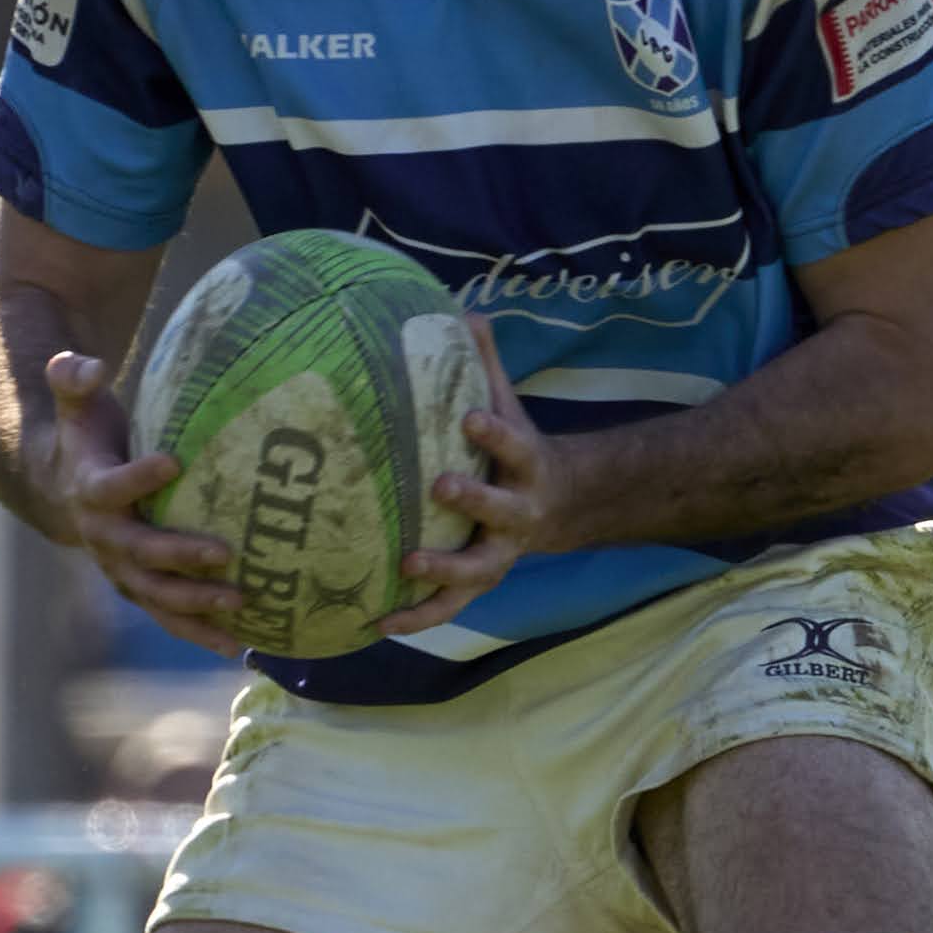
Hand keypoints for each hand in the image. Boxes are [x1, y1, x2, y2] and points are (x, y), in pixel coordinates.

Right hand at [40, 350, 250, 659]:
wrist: (56, 489)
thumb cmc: (82, 437)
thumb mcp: (74, 404)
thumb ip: (73, 378)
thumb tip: (89, 365)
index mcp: (89, 490)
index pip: (110, 487)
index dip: (137, 477)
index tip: (173, 461)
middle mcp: (103, 536)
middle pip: (140, 552)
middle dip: (179, 556)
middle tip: (224, 553)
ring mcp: (121, 568)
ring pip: (156, 595)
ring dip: (196, 607)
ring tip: (242, 607)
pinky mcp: (140, 586)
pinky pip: (170, 615)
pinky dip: (202, 633)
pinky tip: (242, 648)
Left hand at [384, 323, 563, 637]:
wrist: (558, 504)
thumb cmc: (515, 447)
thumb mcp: (507, 402)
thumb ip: (487, 363)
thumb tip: (467, 308)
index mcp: (525, 465)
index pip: (513, 444)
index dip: (495, 433)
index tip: (471, 417)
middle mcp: (516, 515)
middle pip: (500, 512)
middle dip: (474, 501)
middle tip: (440, 487)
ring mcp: (499, 554)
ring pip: (476, 572)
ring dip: (443, 573)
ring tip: (403, 570)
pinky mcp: (479, 584)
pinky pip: (447, 608)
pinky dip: (415, 618)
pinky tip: (374, 624)